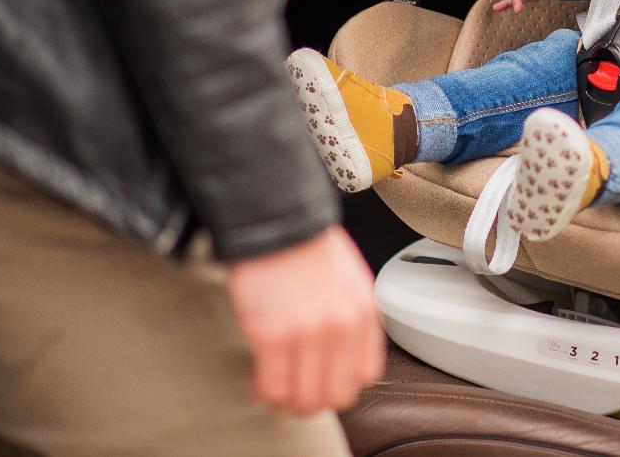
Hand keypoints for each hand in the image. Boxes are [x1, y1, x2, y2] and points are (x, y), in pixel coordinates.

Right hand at [225, 226, 384, 415]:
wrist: (276, 218)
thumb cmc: (306, 245)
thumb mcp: (349, 280)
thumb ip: (351, 317)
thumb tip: (338, 357)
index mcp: (365, 312)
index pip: (364, 375)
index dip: (337, 385)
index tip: (318, 379)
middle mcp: (343, 326)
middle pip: (335, 396)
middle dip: (310, 400)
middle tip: (290, 389)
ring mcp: (309, 333)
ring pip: (304, 399)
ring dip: (284, 399)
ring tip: (270, 382)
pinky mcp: (273, 335)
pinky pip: (273, 388)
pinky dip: (261, 390)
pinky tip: (254, 374)